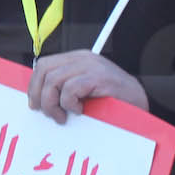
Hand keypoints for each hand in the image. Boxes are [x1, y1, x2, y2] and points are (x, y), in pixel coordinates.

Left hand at [27, 51, 147, 123]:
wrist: (140, 103)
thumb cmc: (110, 101)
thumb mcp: (82, 90)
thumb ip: (63, 88)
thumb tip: (36, 100)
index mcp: (77, 59)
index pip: (44, 64)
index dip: (34, 85)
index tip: (35, 104)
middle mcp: (83, 58)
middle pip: (45, 70)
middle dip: (39, 94)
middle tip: (47, 113)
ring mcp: (92, 66)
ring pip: (54, 80)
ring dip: (52, 103)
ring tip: (62, 116)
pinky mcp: (99, 78)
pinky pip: (71, 89)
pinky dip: (69, 103)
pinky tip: (79, 111)